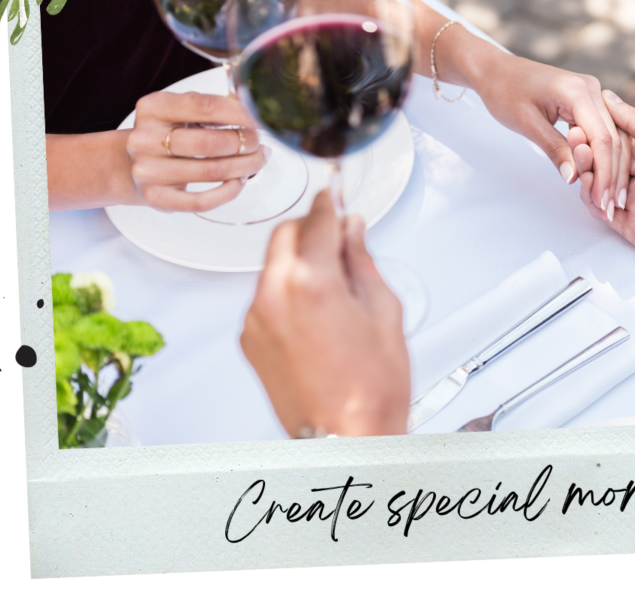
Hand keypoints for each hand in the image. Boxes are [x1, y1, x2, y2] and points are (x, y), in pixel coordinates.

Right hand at [124, 91, 266, 211]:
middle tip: (257, 142)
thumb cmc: (164, 134)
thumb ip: (213, 106)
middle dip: (245, 142)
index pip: (205, 106)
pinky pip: (202, 201)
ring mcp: (149, 170)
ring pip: (212, 171)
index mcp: (154, 108)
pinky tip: (238, 181)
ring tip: (256, 160)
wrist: (130, 164)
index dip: (240, 112)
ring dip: (245, 166)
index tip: (261, 117)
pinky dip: (228, 192)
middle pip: (211, 142)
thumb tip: (251, 104)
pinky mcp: (156, 197)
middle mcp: (146, 138)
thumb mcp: (181, 110)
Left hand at [240, 190, 409, 437]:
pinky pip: (265, 297)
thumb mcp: (384, 311)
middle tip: (336, 235)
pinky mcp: (250, 340)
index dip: (329, 203)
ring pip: (272, 266)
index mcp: (312, 281)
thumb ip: (363, 261)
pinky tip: (315, 311)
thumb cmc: (370, 388)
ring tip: (332, 282)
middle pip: (284, 235)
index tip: (334, 196)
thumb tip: (353, 232)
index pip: (317, 220)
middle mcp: (274, 295)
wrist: (346, 437)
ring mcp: (256, 319)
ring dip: (297, 259)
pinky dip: (285, 290)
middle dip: (309, 228)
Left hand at [469, 51, 634, 218]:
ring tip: (608, 200)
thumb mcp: (527, 124)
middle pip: (614, 138)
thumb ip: (554, 149)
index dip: (604, 173)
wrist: (495, 71)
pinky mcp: (588, 101)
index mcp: (578, 90)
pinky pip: (603, 131)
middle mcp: (592, 89)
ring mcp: (593, 94)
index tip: (601, 201)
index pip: (602, 138)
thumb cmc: (505, 92)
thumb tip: (574, 179)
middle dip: (612, 176)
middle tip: (608, 208)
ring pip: (614, 136)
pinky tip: (604, 180)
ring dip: (612, 169)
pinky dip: (604, 156)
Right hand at [579, 91, 634, 270]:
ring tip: (581, 160)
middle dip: (587, 152)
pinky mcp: (632, 227)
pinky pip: (604, 212)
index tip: (580, 121)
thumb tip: (610, 97)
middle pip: (604, 164)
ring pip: (599, 187)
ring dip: (587, 174)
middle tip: (575, 139)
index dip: (597, 132)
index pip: (615, 141)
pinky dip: (593, 201)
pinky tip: (589, 187)